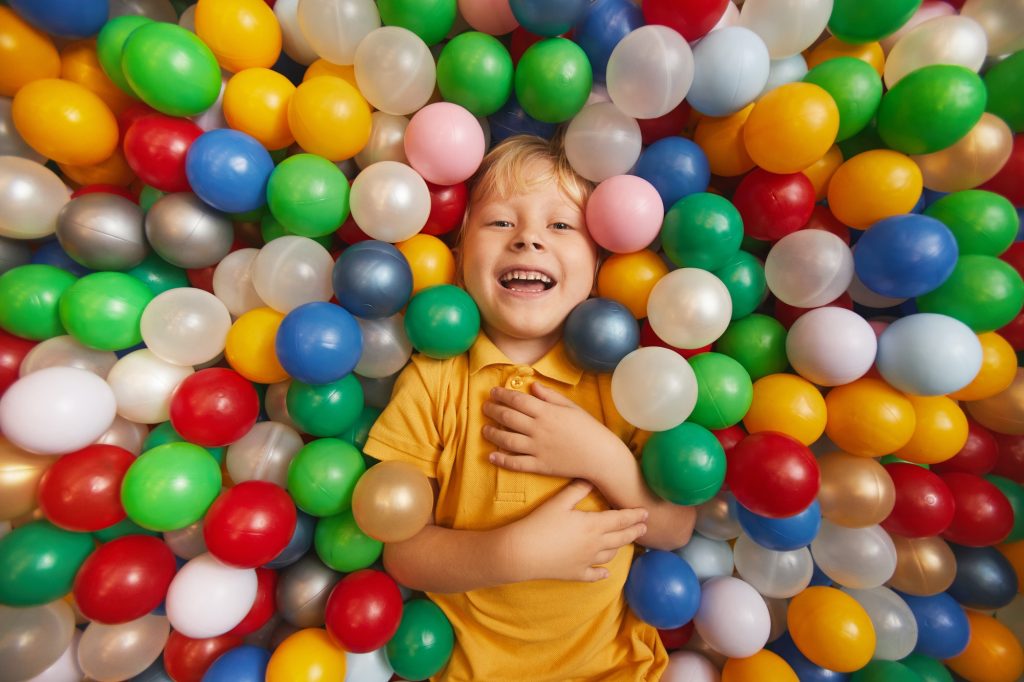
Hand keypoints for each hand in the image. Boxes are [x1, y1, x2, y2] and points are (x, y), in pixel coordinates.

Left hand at [482, 382, 622, 481]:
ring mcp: (537, 448)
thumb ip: (550, 396)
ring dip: (493, 434)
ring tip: (485, 429)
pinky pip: (516, 463)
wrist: (601, 456)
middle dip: (493, 410)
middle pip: (508, 418)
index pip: (517, 400)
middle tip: (485, 407)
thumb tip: (533, 385)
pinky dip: (502, 460)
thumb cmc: (589, 428)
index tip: (493, 392)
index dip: (502, 395)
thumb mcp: (571, 407)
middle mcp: (539, 429)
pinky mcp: (539, 466)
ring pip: (507, 440)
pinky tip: (491, 456)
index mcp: (547, 412)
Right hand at [501, 480, 647, 582]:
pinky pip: (594, 575)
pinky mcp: (576, 573)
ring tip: (625, 543)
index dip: (634, 516)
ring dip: (620, 548)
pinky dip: (602, 573)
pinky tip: (606, 573)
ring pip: (611, 555)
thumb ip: (577, 490)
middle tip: (644, 528)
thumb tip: (591, 479)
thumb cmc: (540, 524)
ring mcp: (587, 561)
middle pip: (621, 538)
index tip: (645, 513)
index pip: (621, 519)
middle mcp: (595, 545)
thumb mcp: (559, 502)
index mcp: (593, 525)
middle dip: (634, 532)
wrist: (523, 552)